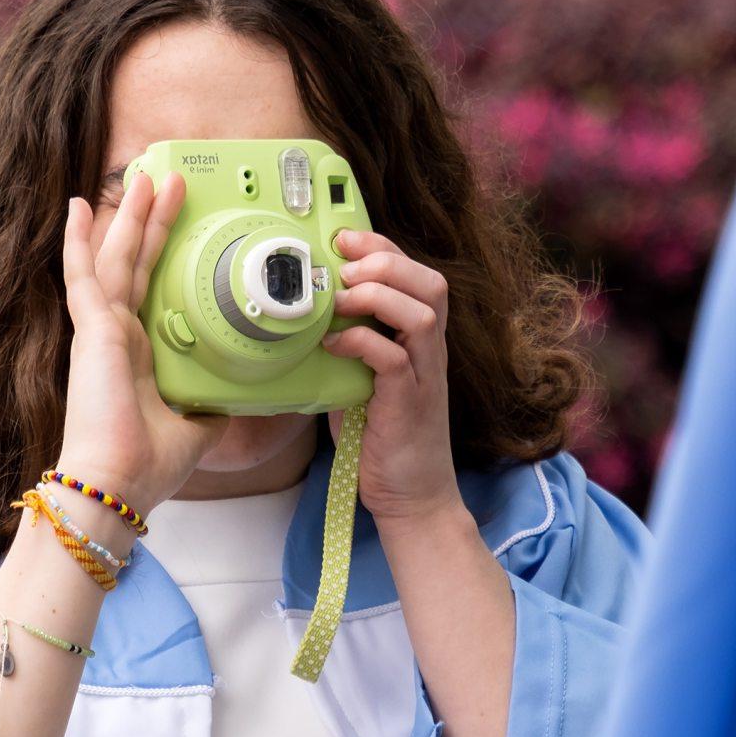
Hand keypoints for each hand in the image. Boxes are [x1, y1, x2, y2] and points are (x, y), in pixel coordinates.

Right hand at [55, 174, 227, 513]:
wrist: (117, 484)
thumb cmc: (148, 465)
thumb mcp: (197, 425)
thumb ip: (211, 403)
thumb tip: (235, 394)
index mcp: (139, 354)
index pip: (150, 289)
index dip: (160, 253)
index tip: (171, 221)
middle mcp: (118, 336)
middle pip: (136, 262)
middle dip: (151, 220)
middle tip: (165, 179)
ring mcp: (102, 330)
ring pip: (117, 258)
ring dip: (130, 216)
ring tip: (143, 176)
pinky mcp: (92, 331)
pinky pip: (84, 275)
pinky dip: (80, 241)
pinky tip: (81, 206)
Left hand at [325, 229, 465, 522]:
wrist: (412, 497)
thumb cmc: (384, 439)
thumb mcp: (363, 381)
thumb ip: (348, 348)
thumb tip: (304, 319)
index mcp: (421, 341)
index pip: (417, 276)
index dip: (384, 248)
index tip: (344, 239)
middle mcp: (431, 353)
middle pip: (431, 283)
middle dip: (386, 260)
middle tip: (345, 265)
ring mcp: (426, 377)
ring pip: (423, 313)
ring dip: (378, 296)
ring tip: (342, 299)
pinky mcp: (411, 404)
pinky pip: (395, 359)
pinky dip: (362, 343)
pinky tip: (334, 346)